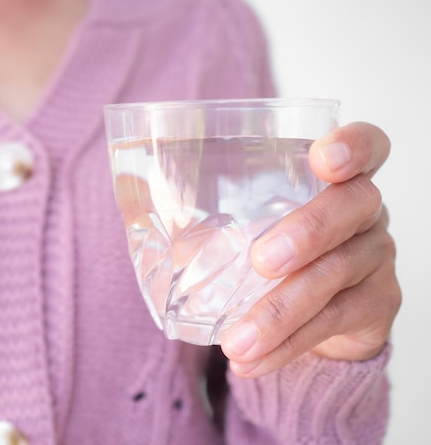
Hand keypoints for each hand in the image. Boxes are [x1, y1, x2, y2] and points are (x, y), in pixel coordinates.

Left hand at [220, 122, 400, 377]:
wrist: (312, 312)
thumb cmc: (270, 250)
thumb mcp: (247, 222)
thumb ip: (205, 205)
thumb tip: (132, 188)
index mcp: (333, 179)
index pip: (366, 145)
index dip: (354, 145)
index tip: (323, 159)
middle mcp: (363, 212)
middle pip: (353, 206)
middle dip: (308, 231)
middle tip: (261, 262)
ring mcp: (374, 257)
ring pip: (336, 274)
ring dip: (282, 310)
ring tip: (237, 341)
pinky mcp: (375, 305)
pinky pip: (332, 324)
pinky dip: (287, 346)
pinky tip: (250, 362)